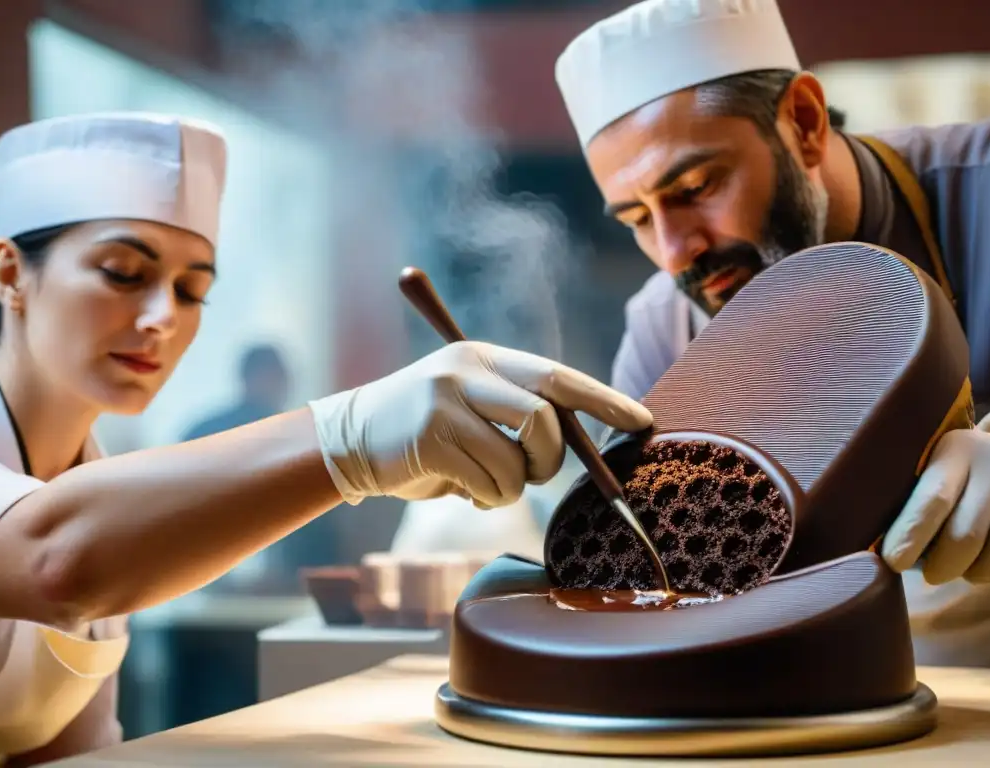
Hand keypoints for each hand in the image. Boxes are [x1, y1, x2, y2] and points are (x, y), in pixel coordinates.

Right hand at [307, 341, 652, 508]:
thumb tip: (579, 442)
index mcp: (483, 357)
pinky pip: (490, 483)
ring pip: (519, 461)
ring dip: (510, 487)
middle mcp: (467, 369)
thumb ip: (514, 413)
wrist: (347, 440)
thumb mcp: (467, 405)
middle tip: (534, 473)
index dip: (604, 400)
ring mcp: (447, 400)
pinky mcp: (432, 436)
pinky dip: (485, 498)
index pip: (557, 376)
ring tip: (481, 483)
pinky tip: (458, 488)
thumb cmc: (422, 433)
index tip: (642, 421)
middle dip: (553, 457)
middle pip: (546, 417)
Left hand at [882, 399, 989, 583]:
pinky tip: (985, 563)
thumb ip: (914, 502)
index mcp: (954, 450)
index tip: (894, 561)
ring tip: (961, 568)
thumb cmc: (962, 479)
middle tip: (931, 575)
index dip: (911, 535)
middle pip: (964, 534)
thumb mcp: (938, 473)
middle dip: (942, 566)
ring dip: (973, 572)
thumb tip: (883, 550)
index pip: (932, 499)